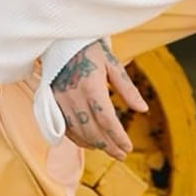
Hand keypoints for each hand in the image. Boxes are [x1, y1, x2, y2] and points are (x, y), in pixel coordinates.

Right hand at [51, 40, 148, 159]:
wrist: (59, 41)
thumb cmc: (89, 49)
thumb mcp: (113, 64)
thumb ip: (127, 88)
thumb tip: (143, 109)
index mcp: (91, 86)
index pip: (107, 120)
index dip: (118, 137)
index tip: (128, 147)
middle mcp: (74, 97)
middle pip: (93, 131)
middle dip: (109, 147)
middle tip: (122, 155)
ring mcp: (61, 102)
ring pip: (78, 133)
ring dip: (95, 146)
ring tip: (110, 150)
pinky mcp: (52, 104)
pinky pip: (65, 129)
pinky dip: (78, 140)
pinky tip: (90, 143)